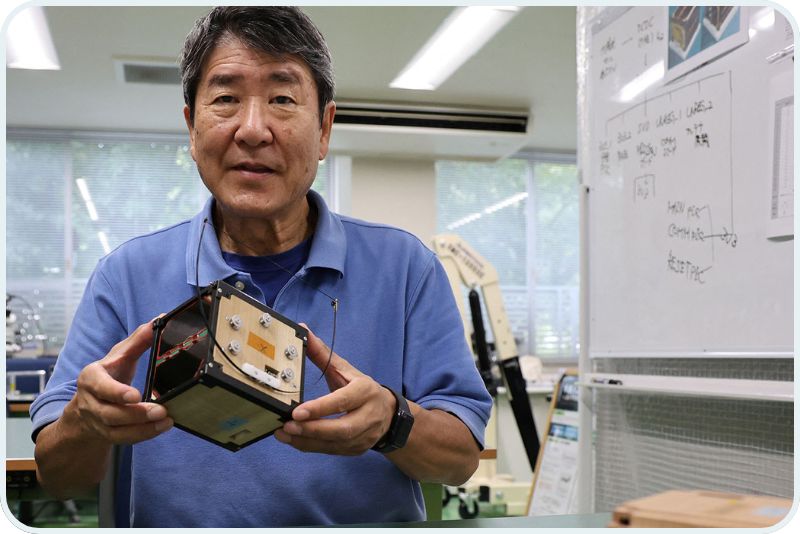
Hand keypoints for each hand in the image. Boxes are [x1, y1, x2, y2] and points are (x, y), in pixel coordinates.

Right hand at [65, 319, 172, 444]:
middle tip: (161, 410)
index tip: (135, 395)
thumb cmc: (108, 375)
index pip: (100, 387)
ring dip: (143, 428)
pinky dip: (144, 434)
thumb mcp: (119, 355)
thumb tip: (160, 319)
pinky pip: (124, 439)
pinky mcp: (107, 434)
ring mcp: (97, 421)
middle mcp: (90, 402)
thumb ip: (137, 340)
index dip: (116, 393)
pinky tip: (162, 426)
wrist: (86, 405)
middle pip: (110, 413)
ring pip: (117, 430)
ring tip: (166, 419)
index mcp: (91, 378)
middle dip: (136, 414)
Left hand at [274, 325, 395, 454]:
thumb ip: (323, 353)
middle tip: (287, 426)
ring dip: (306, 440)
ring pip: (334, 443)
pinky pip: (331, 451)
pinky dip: (310, 446)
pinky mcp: (355, 450)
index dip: (321, 407)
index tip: (297, 411)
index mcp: (365, 391)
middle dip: (312, 429)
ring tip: (282, 433)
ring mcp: (363, 436)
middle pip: (341, 428)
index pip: (343, 401)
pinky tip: (292, 440)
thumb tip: (302, 330)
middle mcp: (368, 416)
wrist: (389, 415)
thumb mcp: (346, 369)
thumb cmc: (361, 389)